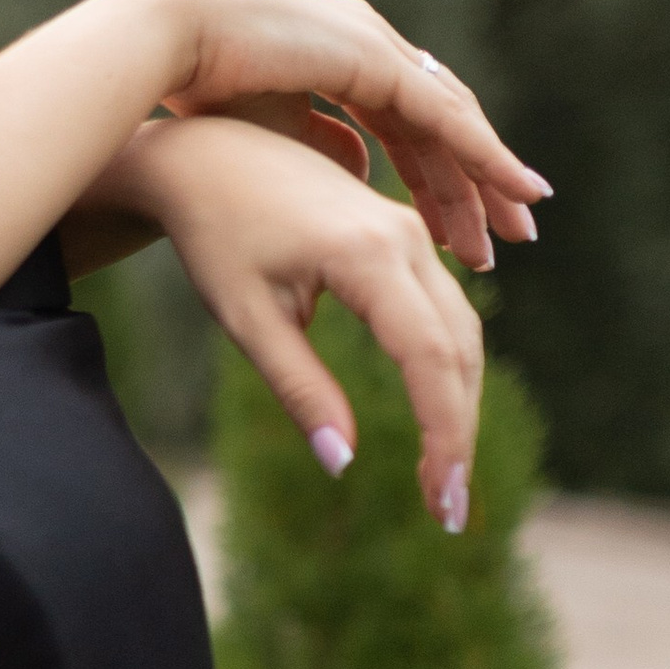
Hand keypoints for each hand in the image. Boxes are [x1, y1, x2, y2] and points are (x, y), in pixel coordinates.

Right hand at [95, 0, 548, 272]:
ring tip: (518, 232)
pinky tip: (516, 190)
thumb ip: (321, 152)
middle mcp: (373, 47)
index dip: (436, 181)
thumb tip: (362, 178)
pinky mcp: (374, 58)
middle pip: (444, 127)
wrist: (168, 44)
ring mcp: (378, 47)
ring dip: (488, 181)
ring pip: (454, 123)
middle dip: (474, 188)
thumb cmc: (200, 90)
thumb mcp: (272, 134)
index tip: (453, 233)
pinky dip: (484, 155)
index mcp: (346, 60)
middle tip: (507, 242)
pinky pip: (445, 116)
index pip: (411, 128)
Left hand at [113, 114, 484, 523]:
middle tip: (446, 511)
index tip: (445, 503)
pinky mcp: (405, 234)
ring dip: (458, 405)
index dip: (445, 436)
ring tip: (440, 478)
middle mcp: (404, 236)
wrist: (208, 157)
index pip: (429, 360)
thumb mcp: (246, 319)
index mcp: (366, 255)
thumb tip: (342, 463)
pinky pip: (444, 309)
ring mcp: (410, 230)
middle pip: (459, 350)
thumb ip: (298, 389)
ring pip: (461, 331)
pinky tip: (436, 421)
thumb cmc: (215, 237)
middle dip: (458, 433)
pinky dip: (446, 369)